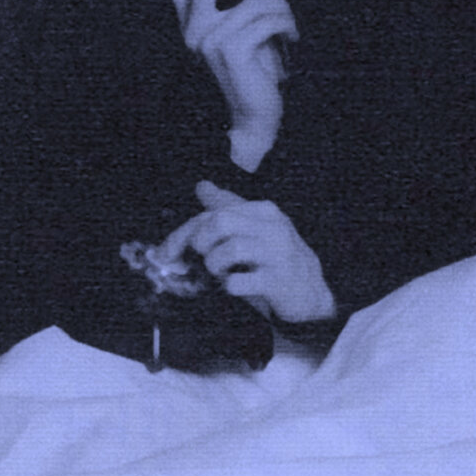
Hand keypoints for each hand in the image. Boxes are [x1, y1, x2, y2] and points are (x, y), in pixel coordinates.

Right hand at [146, 0, 296, 168]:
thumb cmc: (256, 75)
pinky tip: (290, 40)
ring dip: (283, 12)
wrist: (254, 118)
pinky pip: (267, 18)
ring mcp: (208, 39)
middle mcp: (194, 30)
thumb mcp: (246, 36)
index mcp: (194, 25)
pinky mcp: (229, 48)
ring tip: (288, 30)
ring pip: (256, 0)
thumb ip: (240, 9)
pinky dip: (287, 25)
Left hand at [146, 181, 335, 325]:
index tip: (166, 253)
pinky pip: (237, 282)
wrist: (309, 289)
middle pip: (220, 222)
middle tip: (202, 259)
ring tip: (220, 273)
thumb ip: (228, 208)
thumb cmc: (274, 257)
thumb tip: (202, 186)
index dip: (182, 233)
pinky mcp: (278, 280)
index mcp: (263, 211)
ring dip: (214, 265)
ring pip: (229, 249)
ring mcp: (278, 253)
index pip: (214, 212)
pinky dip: (228, 286)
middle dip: (200, 243)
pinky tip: (235, 286)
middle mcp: (273, 227)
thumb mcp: (254, 228)